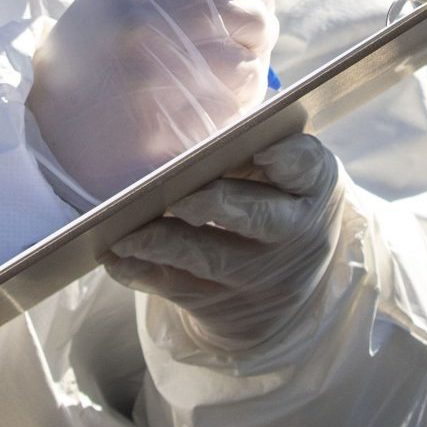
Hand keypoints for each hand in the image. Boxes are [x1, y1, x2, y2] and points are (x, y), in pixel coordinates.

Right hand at [28, 0, 287, 202]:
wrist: (56, 129)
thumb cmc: (103, 52)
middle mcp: (145, 15)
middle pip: (249, 10)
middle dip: (250, 30)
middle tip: (222, 49)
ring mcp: (157, 68)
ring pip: (251, 56)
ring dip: (243, 70)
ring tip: (207, 80)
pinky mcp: (173, 117)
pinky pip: (240, 100)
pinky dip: (235, 103)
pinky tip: (204, 105)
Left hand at [105, 133, 345, 350]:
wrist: (292, 283)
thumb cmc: (273, 200)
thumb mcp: (283, 173)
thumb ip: (249, 145)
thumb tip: (187, 120)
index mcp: (311, 184)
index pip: (307, 166)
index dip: (287, 159)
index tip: (261, 151)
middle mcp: (294, 231)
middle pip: (259, 217)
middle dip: (216, 204)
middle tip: (178, 196)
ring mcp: (261, 274)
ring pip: (213, 258)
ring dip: (164, 243)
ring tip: (124, 233)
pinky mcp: (227, 305)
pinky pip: (179, 289)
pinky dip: (143, 272)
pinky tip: (115, 257)